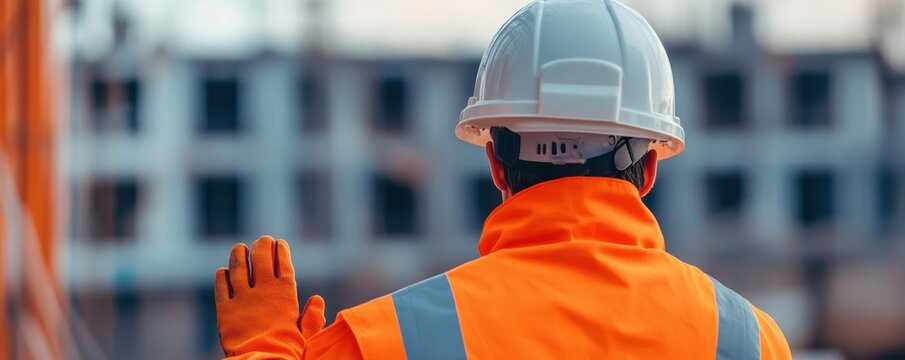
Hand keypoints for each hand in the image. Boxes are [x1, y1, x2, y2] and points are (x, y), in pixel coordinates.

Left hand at [214, 236, 325, 358]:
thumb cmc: (287, 348)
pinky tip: (223, 271)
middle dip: (262, 245)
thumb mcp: (305, 333)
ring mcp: (242, 297)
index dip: (281, 250)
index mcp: (285, 293)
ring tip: (239, 247)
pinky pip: (221, 286)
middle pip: (261, 258)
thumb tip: (317, 299)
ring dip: (238, 254)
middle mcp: (263, 289)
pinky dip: (222, 276)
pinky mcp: (224, 308)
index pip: (283, 263)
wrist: (262, 359)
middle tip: (262, 240)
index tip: (279, 242)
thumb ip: (312, 317)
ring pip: (238, 267)